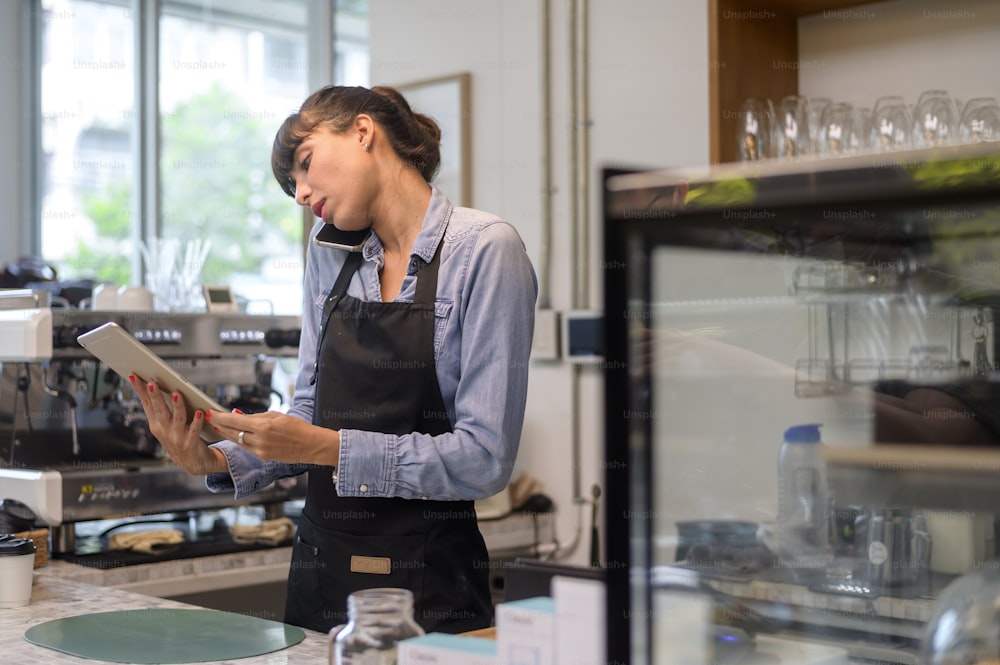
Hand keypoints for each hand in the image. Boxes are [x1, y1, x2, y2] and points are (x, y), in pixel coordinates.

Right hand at [129, 374, 226, 474]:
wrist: (190, 462)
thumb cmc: (177, 437)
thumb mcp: (164, 424)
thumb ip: (160, 407)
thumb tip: (154, 384)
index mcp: (155, 423)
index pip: (146, 403)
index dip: (139, 390)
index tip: (133, 375)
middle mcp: (164, 430)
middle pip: (159, 410)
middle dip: (155, 396)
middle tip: (151, 382)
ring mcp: (177, 437)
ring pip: (177, 418)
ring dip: (177, 406)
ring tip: (176, 394)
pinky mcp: (190, 443)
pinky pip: (194, 430)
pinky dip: (197, 421)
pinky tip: (200, 411)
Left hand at [206, 409, 339, 466]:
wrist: (311, 445)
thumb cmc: (297, 427)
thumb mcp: (277, 415)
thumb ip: (256, 416)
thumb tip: (238, 414)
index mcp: (263, 426)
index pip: (235, 420)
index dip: (220, 416)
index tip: (211, 411)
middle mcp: (259, 440)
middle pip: (232, 432)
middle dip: (219, 424)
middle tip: (209, 417)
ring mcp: (260, 451)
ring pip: (236, 441)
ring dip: (225, 433)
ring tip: (217, 426)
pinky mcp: (263, 457)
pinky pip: (245, 447)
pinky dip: (237, 440)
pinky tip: (232, 435)